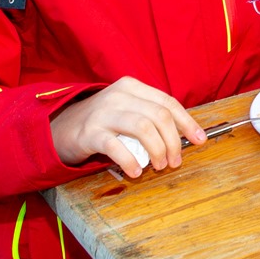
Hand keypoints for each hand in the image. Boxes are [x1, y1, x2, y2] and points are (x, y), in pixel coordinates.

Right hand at [50, 76, 205, 176]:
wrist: (59, 128)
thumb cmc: (101, 122)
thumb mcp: (126, 110)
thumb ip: (150, 117)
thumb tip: (183, 137)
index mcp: (132, 87)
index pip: (167, 102)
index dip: (187, 122)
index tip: (200, 140)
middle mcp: (119, 95)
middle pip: (159, 115)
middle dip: (174, 141)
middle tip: (175, 161)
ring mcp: (103, 113)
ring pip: (143, 128)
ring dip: (157, 150)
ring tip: (159, 166)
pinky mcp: (90, 132)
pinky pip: (116, 147)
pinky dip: (131, 161)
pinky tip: (136, 171)